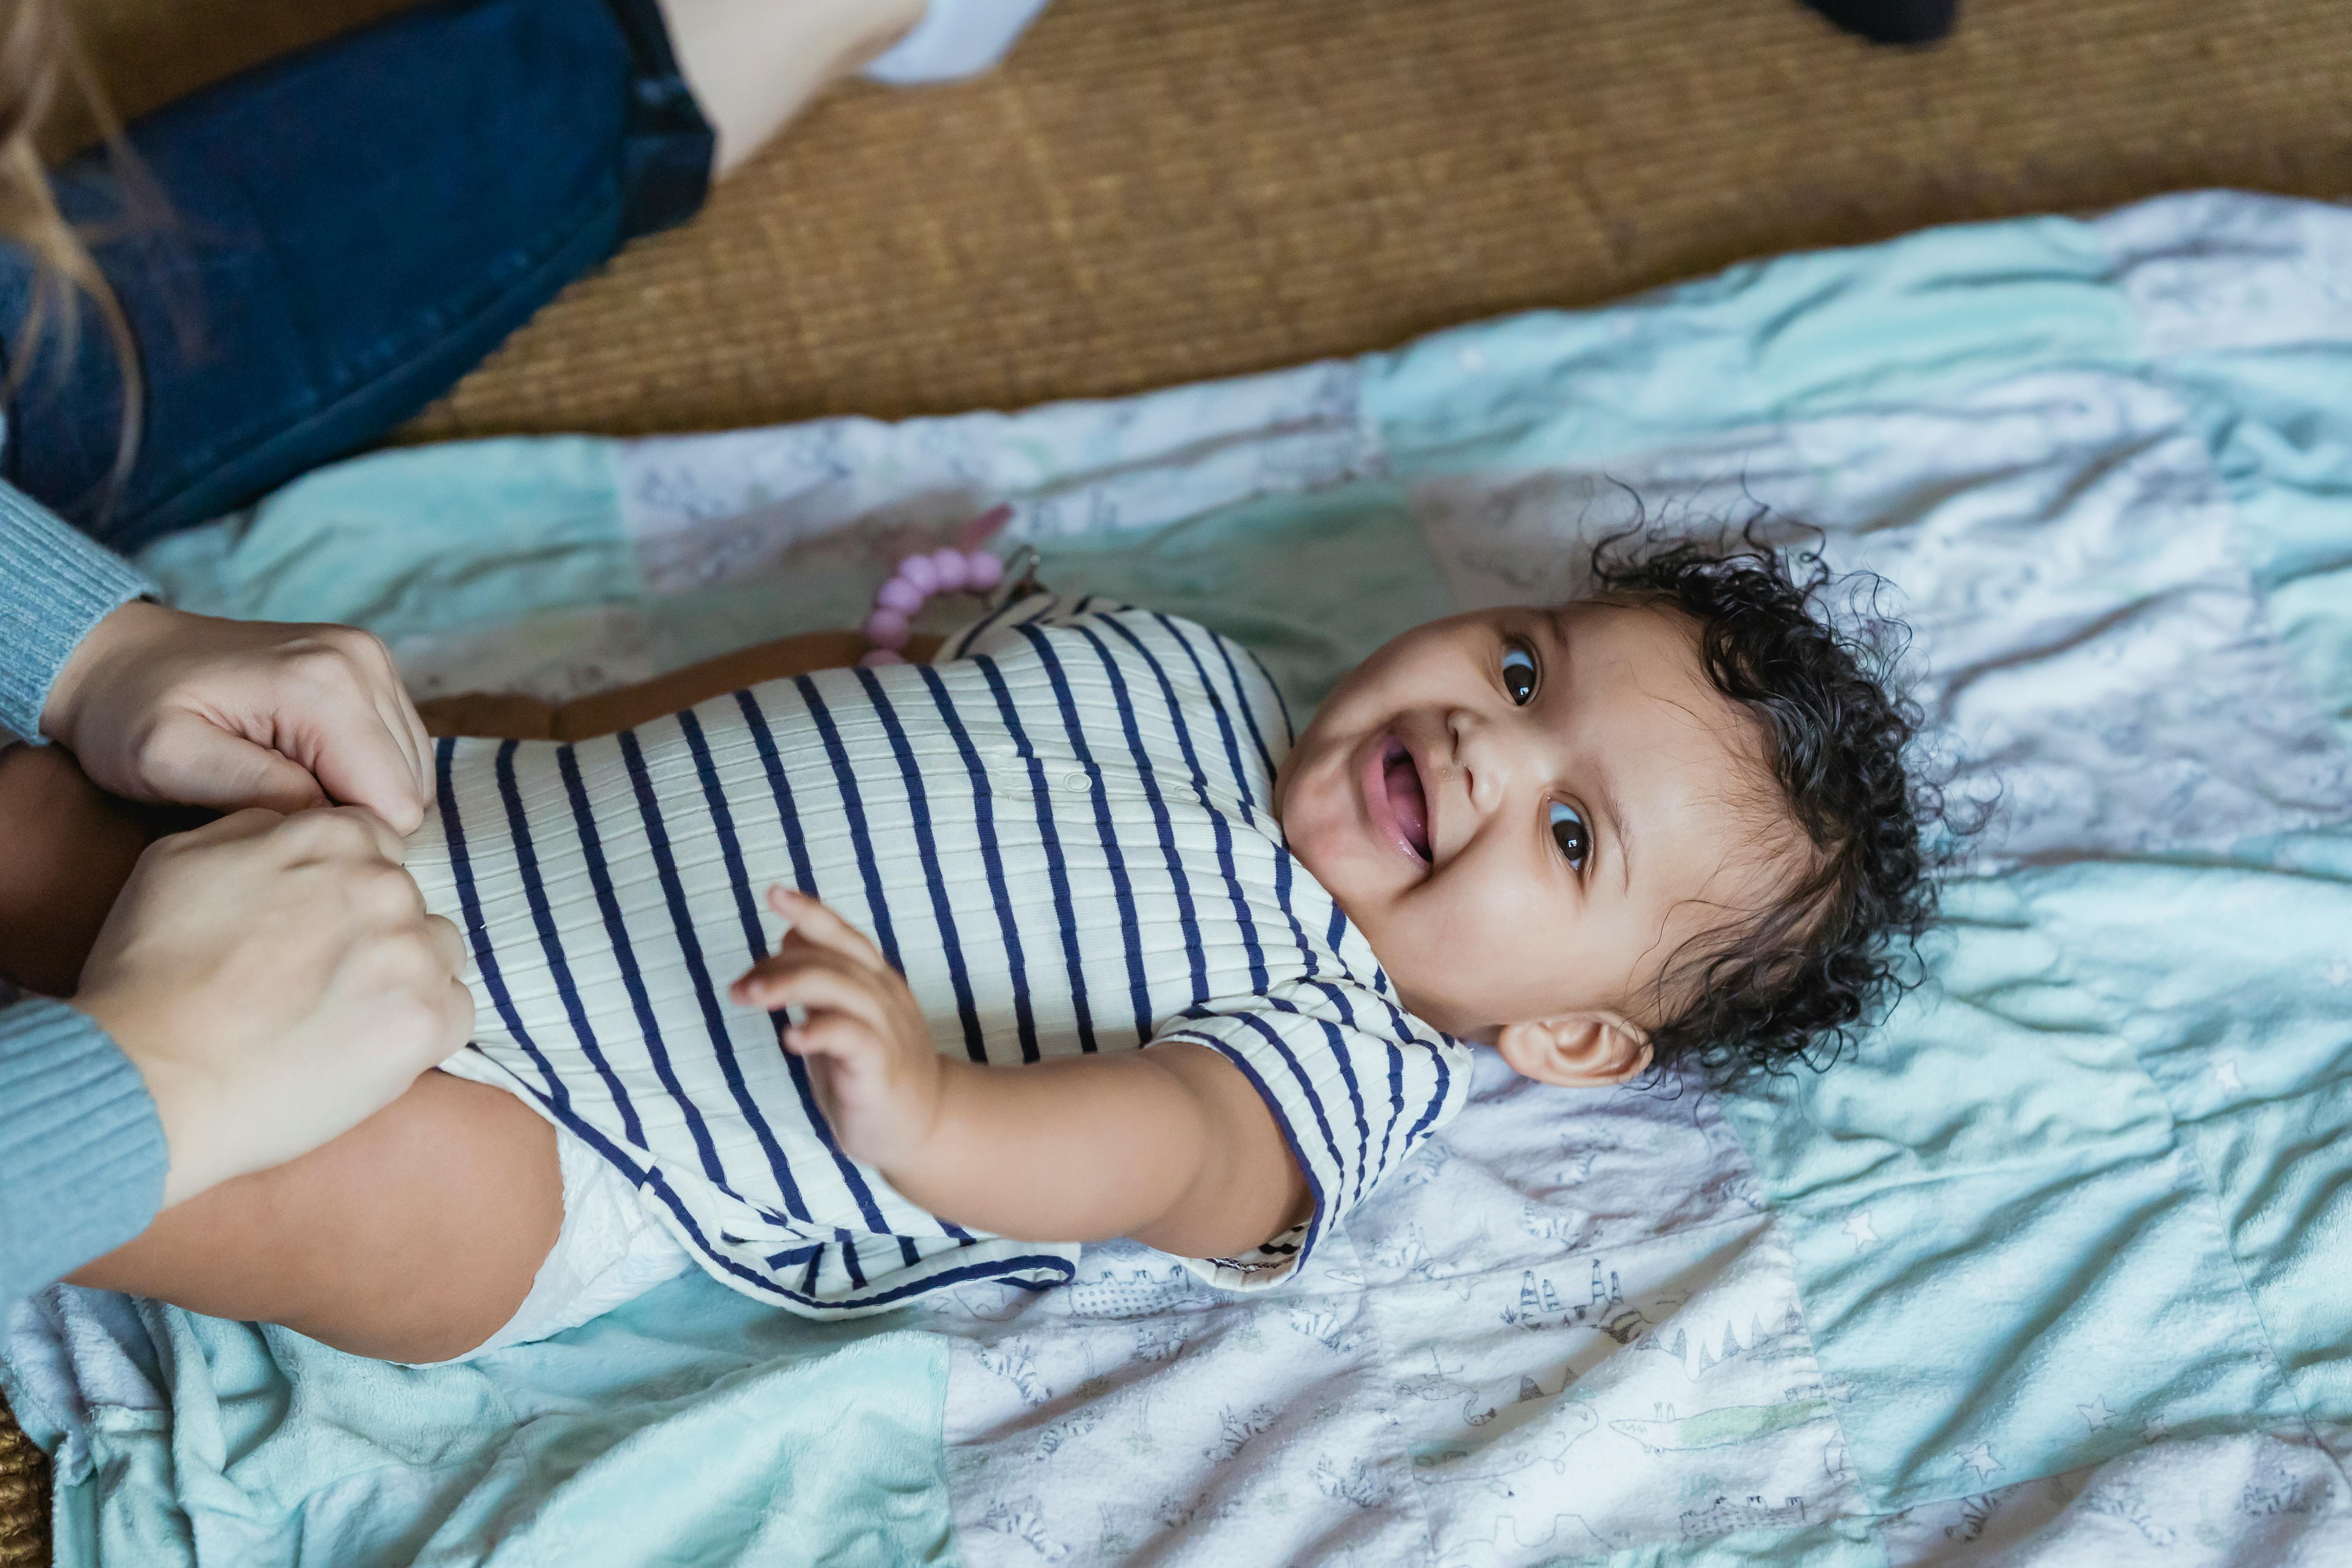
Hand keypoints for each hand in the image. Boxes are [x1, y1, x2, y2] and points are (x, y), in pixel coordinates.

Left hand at [41, 601, 433, 832]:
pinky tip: (306, 771)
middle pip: (410, 790)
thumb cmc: (132, 712)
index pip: (393, 803)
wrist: (121, 655)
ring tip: (286, 791)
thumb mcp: (167, 760)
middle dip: (353, 818)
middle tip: (277, 816)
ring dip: (358, 798)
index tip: (280, 836)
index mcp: (325, 685)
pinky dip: (361, 776)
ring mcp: (373, 660)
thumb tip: (328, 818)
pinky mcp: (372, 669)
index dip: (344, 838)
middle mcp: (364, 663)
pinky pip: (400, 750)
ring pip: (412, 773)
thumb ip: (250, 789)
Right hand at [73, 807, 475, 1206]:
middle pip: (407, 899)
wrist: (152, 1078)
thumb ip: (257, 827)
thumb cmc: (151, 974)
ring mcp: (412, 954)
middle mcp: (385, 886)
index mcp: (335, 837)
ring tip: (337, 1016)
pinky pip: (454, 1011)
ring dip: (403, 977)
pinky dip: (419, 1029)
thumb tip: (296, 823)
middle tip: (313, 980)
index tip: (313, 926)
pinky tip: (363, 1047)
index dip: (343, 887)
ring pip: (437, 953)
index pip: (375, 843)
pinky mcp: (428, 1021)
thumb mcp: (180, 860)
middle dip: (371, 932)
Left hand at [728, 887, 943, 1167]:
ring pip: (842, 988)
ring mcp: (887, 1030)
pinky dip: (819, 1031)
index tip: (773, 893)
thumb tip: (786, 937)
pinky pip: (852, 1038)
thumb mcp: (843, 1018)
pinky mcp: (881, 1067)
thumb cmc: (872, 1071)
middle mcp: (884, 997)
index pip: (844, 935)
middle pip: (836, 958)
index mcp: (876, 982)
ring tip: (750, 998)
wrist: (925, 1127)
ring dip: (791, 986)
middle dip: (781, 964)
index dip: (811, 912)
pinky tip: (791, 1038)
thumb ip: (820, 980)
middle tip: (738, 989)